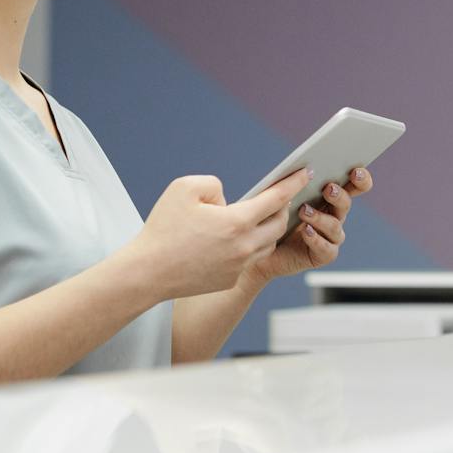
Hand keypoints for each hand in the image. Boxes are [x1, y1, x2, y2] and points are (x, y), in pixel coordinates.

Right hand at [130, 171, 310, 299]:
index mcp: (237, 222)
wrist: (147, 273)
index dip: (292, 183)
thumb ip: (214, 185)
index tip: (305, 173)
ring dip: (267, 229)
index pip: (276, 199)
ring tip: (261, 216)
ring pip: (267, 243)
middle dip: (282, 208)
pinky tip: (238, 239)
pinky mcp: (230, 280)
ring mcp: (239, 266)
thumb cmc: (162, 229)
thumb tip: (228, 200)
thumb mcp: (184, 189)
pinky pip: (249, 259)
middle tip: (280, 196)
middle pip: (279, 223)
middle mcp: (244, 246)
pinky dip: (248, 246)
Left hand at [244, 166, 373, 286]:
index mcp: (329, 197)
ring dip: (320, 217)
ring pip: (334, 226)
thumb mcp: (281, 196)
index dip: (360, 179)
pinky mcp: (324, 254)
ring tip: (304, 211)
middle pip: (346, 203)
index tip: (356, 171)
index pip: (354, 185)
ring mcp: (331, 237)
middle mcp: (334, 216)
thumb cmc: (271, 218)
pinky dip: (316, 239)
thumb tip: (302, 170)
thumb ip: (293, 183)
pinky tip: (306, 232)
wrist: (261, 250)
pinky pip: (326, 248)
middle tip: (328, 189)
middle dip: (340, 195)